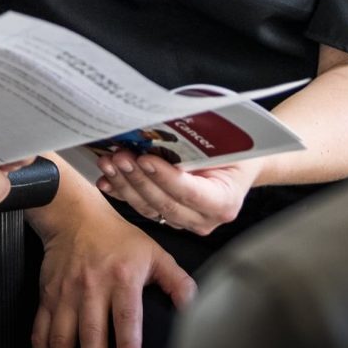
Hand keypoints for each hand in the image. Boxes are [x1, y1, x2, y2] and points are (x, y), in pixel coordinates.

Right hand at [32, 205, 194, 347]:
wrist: (74, 215)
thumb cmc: (117, 237)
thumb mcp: (154, 252)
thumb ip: (176, 280)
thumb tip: (194, 304)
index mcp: (121, 278)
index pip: (125, 315)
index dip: (127, 343)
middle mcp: (91, 288)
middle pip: (90, 334)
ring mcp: (65, 295)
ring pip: (60, 339)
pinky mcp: (47, 298)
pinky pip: (40, 333)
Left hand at [94, 154, 256, 236]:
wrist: (241, 165)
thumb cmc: (237, 152)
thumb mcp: (226, 144)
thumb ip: (199, 144)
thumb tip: (163, 126)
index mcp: (224, 202)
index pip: (189, 192)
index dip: (165, 177)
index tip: (145, 159)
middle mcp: (204, 218)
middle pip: (165, 202)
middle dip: (138, 178)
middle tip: (120, 156)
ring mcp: (185, 222)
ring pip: (149, 207)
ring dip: (125, 184)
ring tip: (110, 163)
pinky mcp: (169, 217)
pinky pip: (142, 207)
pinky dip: (122, 192)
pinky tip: (107, 179)